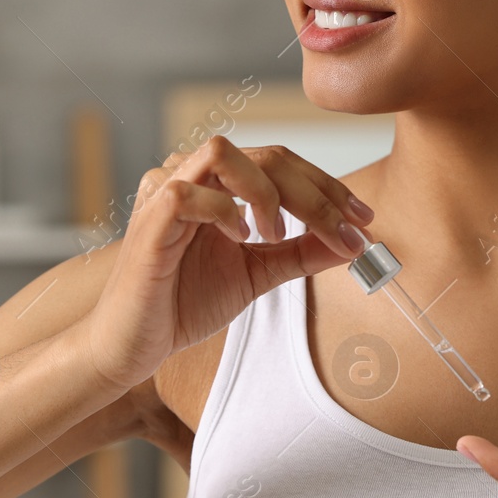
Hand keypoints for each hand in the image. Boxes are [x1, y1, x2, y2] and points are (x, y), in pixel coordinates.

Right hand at [87, 136, 373, 391]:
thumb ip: (298, 254)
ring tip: (278, 234)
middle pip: (265, 153)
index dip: (328, 186)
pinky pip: (187, 192)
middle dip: (315, 191)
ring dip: (267, 191)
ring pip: (224, 152)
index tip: (364, 220)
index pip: (282, 162)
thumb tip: (351, 243)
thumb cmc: (183, 303)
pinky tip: (240, 238)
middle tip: (345, 230)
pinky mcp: (148, 219)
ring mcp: (166, 191)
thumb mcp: (256, 274)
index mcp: (219, 185)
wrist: (133, 344)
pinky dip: (223, 210)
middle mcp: (192, 176)